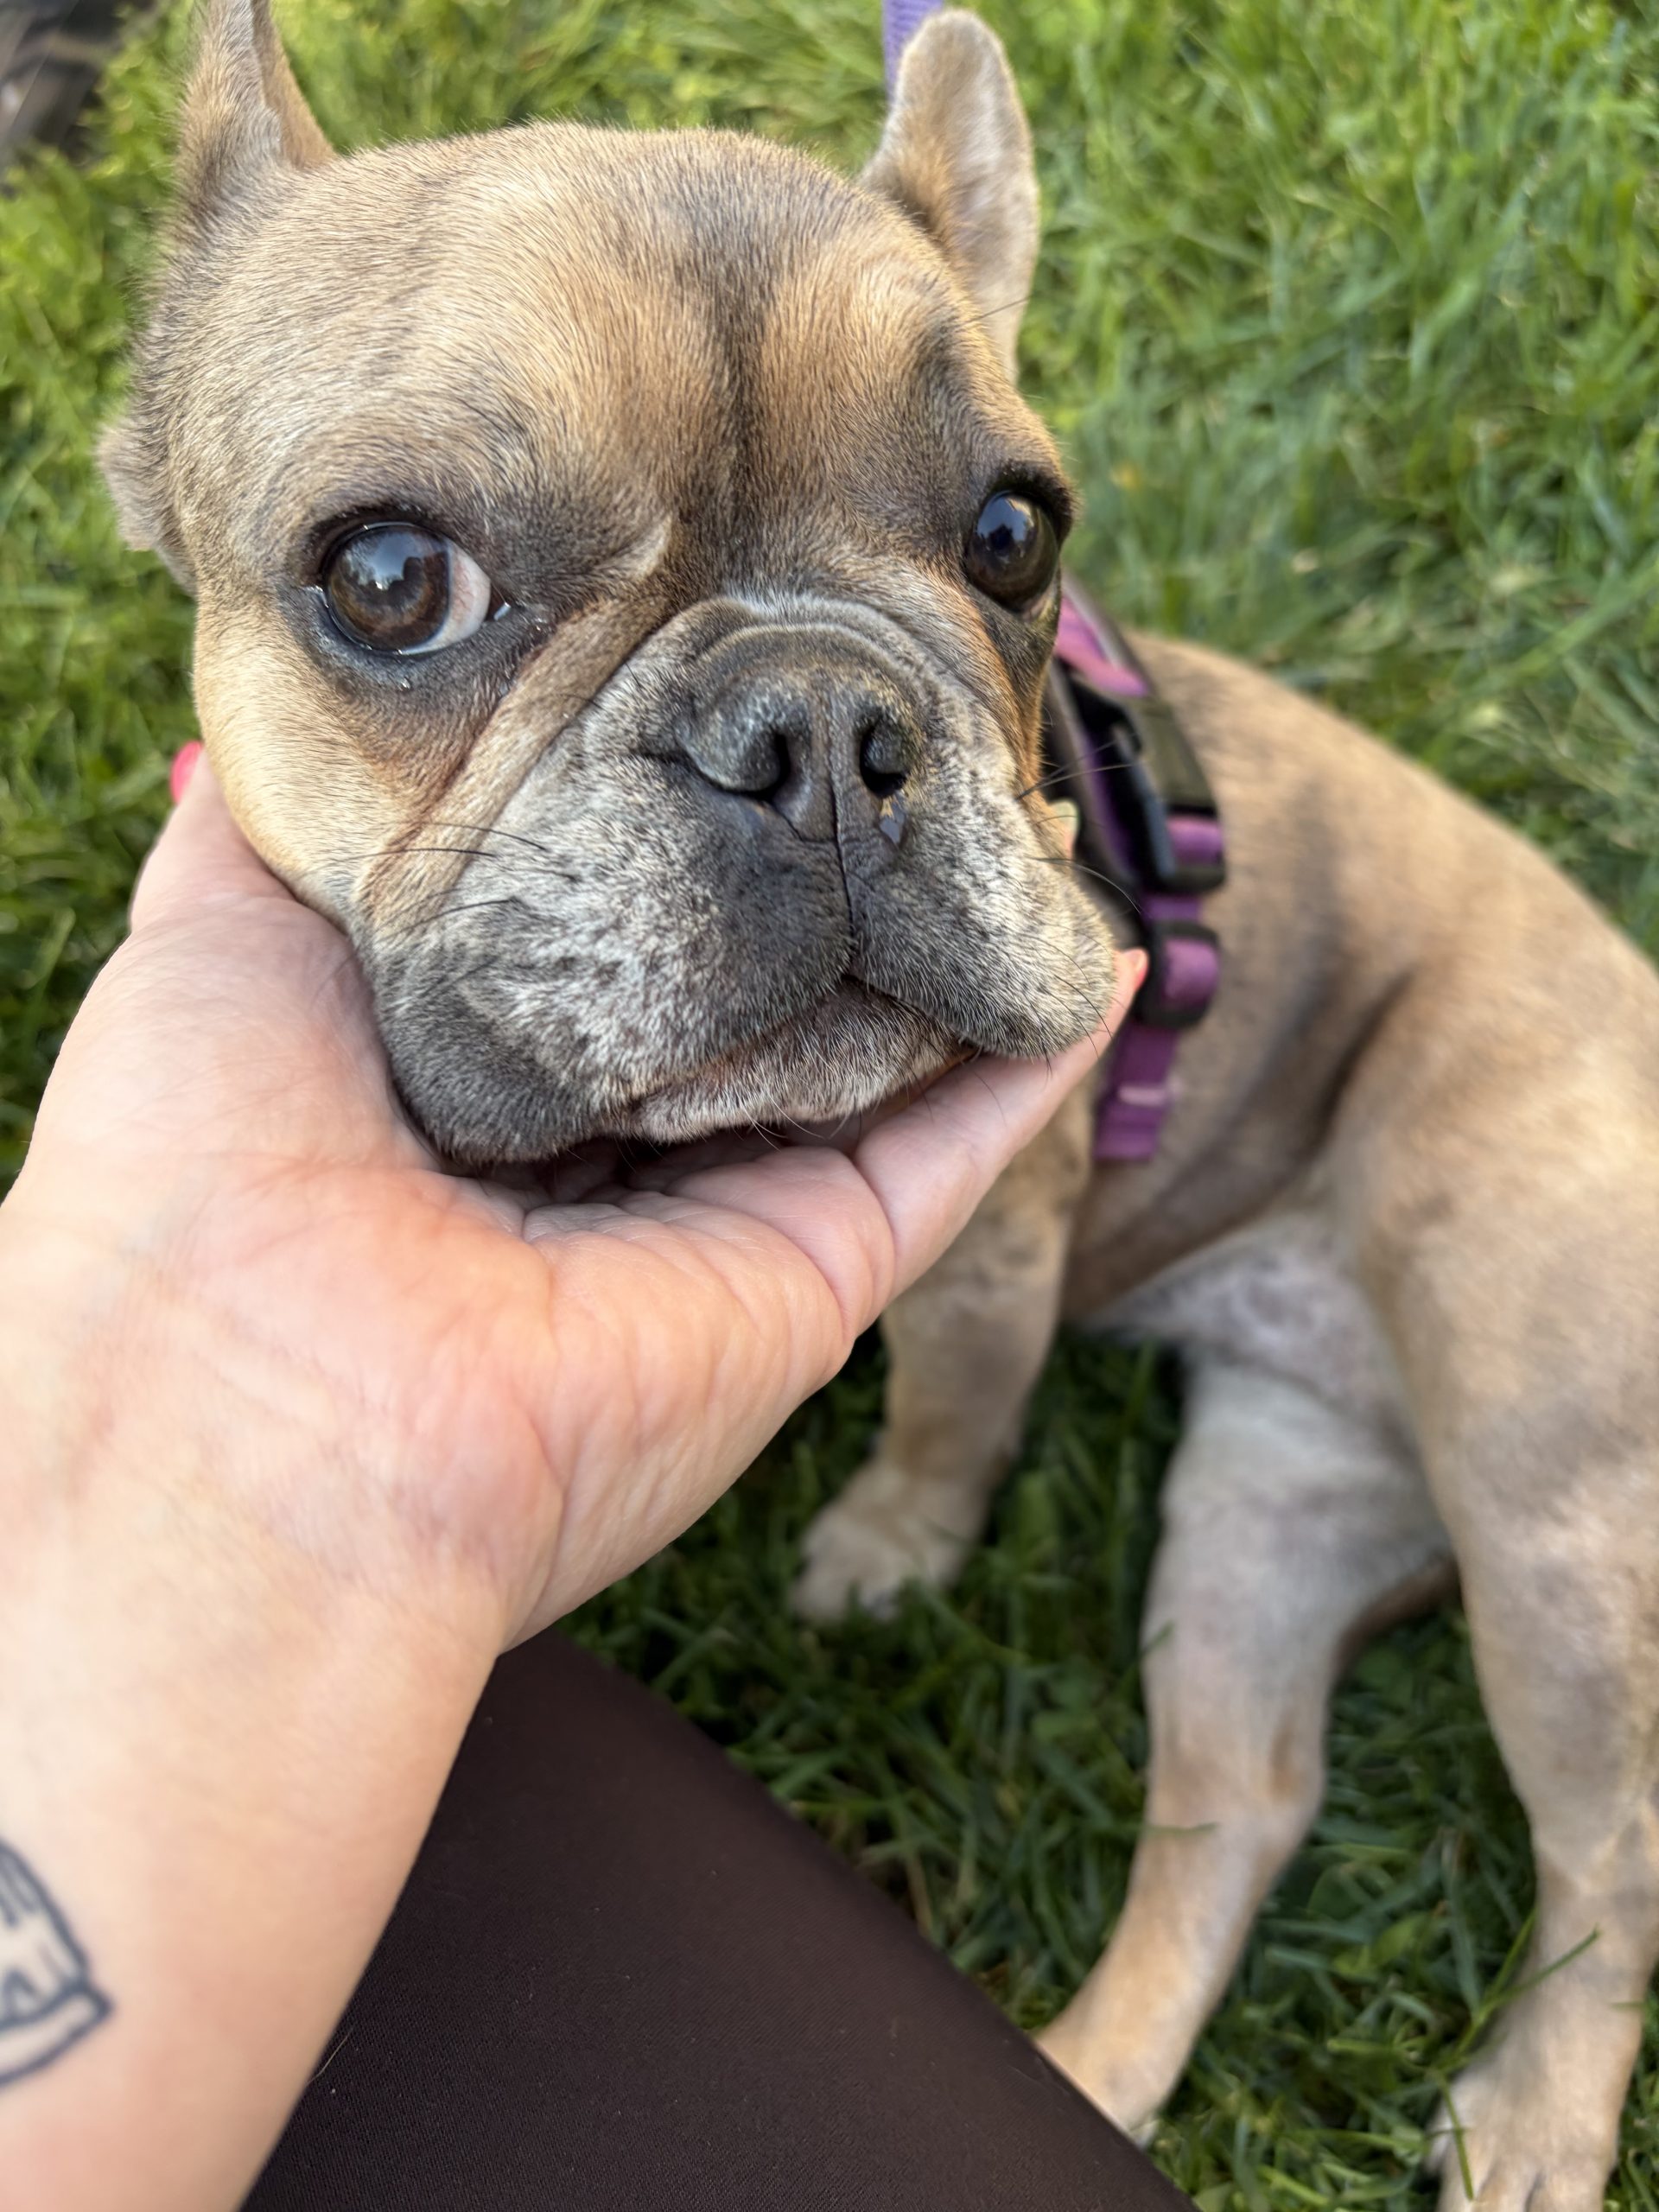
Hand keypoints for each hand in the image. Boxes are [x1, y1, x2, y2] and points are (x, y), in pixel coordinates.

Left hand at [4, 751, 1138, 1645]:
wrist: (262, 1417)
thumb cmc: (194, 1179)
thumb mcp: (201, 952)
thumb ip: (256, 843)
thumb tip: (238, 735)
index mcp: (465, 1080)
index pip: (599, 927)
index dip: (662, 817)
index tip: (723, 701)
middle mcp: (604, 1153)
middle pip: (746, 993)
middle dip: (814, 876)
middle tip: (888, 738)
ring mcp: (718, 1217)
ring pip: (867, 1059)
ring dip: (937, 943)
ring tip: (1009, 808)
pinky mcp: (815, 1275)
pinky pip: (956, 1155)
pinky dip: (1031, 1065)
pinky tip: (1094, 956)